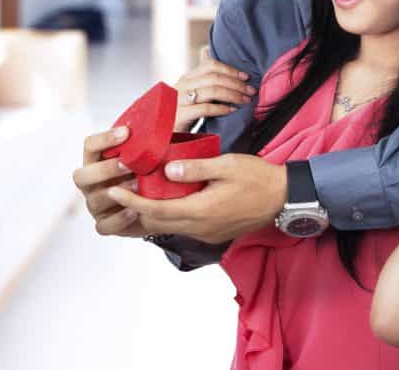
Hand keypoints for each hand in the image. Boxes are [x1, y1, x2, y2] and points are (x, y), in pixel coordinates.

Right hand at [71, 127, 146, 237]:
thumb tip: (164, 120)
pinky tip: (134, 211)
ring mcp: (95, 205)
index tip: (127, 132)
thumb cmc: (146, 171)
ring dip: (117, 193)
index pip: (89, 146)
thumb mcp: (145, 154)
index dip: (105, 139)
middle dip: (105, 169)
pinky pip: (104, 226)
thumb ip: (146, 142)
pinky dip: (119, 219)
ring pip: (94, 200)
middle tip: (129, 164)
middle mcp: (90, 183)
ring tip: (139, 186)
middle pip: (81, 176)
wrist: (151, 202)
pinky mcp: (104, 224)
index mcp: (95, 161)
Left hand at [106, 153, 286, 243]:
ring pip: (169, 227)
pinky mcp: (213, 233)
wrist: (284, 198)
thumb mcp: (226, 165)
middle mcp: (201, 227)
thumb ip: (195, 168)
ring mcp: (207, 233)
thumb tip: (165, 172)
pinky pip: (183, 227)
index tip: (114, 190)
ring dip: (151, 214)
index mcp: (202, 211)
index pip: (157, 211)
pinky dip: (169, 215)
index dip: (132, 202)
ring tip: (137, 195)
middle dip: (135, 210)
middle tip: (119, 191)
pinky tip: (165, 200)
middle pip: (158, 223)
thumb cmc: (258, 177)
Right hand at [173, 46, 255, 131]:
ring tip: (245, 100)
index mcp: (186, 78)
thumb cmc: (181, 113)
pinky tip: (232, 110)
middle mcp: (182, 86)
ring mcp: (179, 100)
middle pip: (214, 77)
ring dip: (233, 95)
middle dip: (236, 83)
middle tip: (251, 91)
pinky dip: (221, 108)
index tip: (246, 77)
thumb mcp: (190, 93)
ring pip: (212, 91)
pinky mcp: (180, 116)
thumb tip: (207, 51)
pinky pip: (205, 108)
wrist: (162, 134)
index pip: (210, 65)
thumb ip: (201, 78)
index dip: (231, 69)